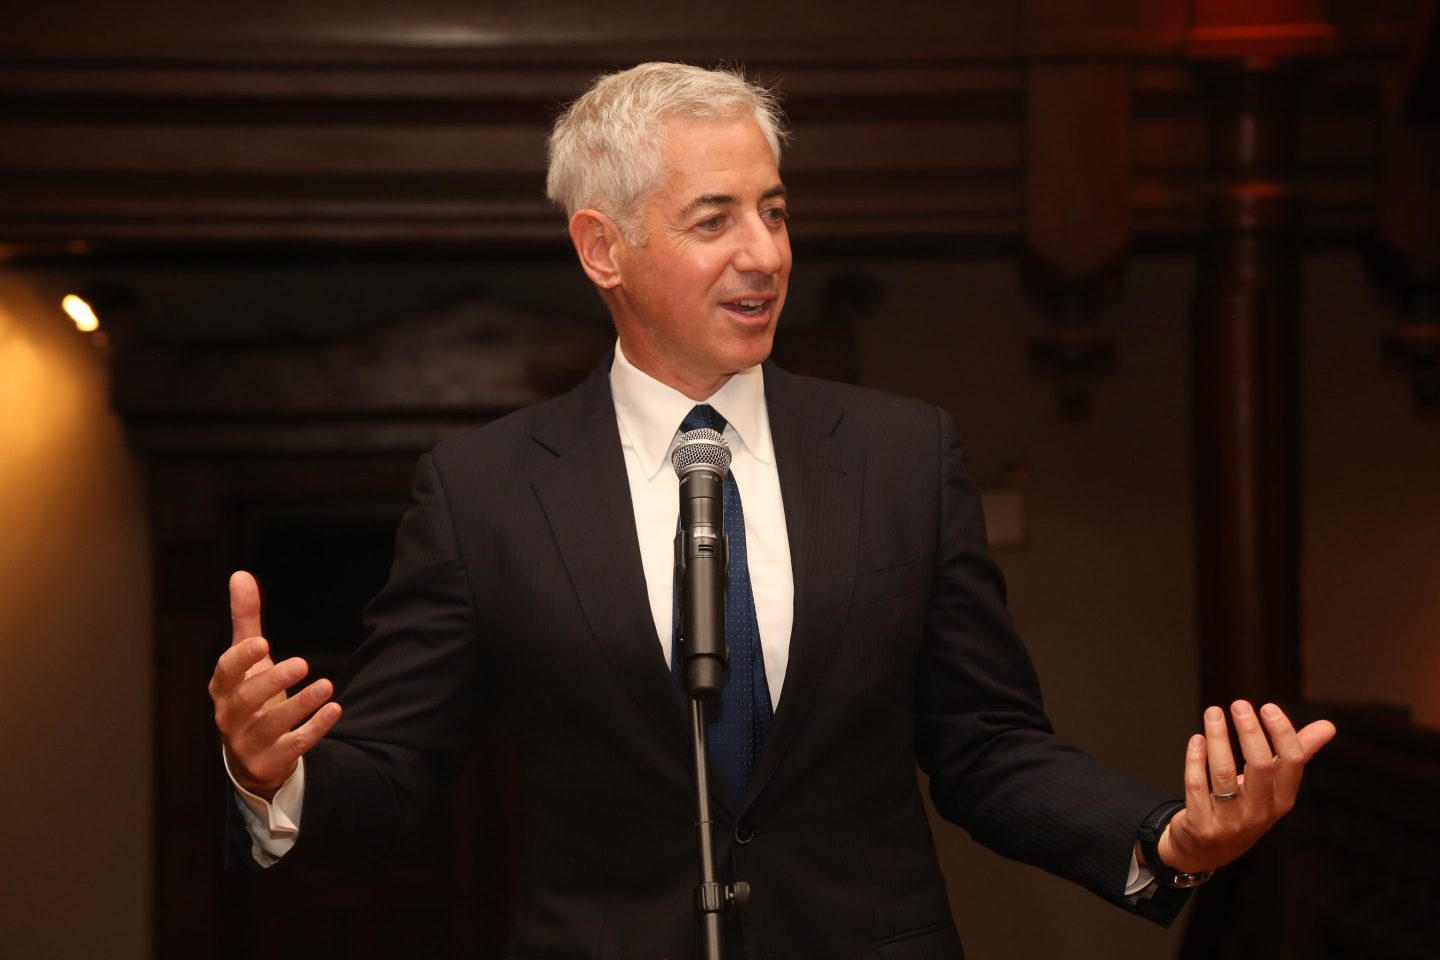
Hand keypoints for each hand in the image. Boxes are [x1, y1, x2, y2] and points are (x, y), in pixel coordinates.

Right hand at [208, 571, 341, 799]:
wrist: (254, 752)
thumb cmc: (251, 694)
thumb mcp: (248, 659)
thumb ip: (246, 620)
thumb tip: (240, 574)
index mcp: (223, 688)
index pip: (225, 672)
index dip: (241, 659)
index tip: (263, 643)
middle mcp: (230, 717)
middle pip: (245, 701)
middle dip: (272, 682)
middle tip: (302, 663)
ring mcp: (247, 743)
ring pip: (270, 727)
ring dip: (300, 706)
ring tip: (327, 685)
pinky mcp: (269, 762)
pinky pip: (293, 747)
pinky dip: (314, 730)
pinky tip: (335, 710)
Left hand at [1156, 701, 1335, 873]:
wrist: (1206, 850)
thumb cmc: (1243, 807)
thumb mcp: (1271, 787)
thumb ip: (1297, 755)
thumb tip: (1329, 726)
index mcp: (1282, 800)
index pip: (1291, 763)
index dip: (1282, 733)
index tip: (1268, 707)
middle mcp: (1260, 812)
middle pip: (1260, 766)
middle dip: (1250, 732)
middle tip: (1239, 704)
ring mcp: (1230, 821)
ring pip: (1223, 773)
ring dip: (1218, 738)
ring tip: (1213, 713)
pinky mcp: (1201, 825)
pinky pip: (1197, 786)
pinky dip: (1195, 759)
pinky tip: (1196, 739)